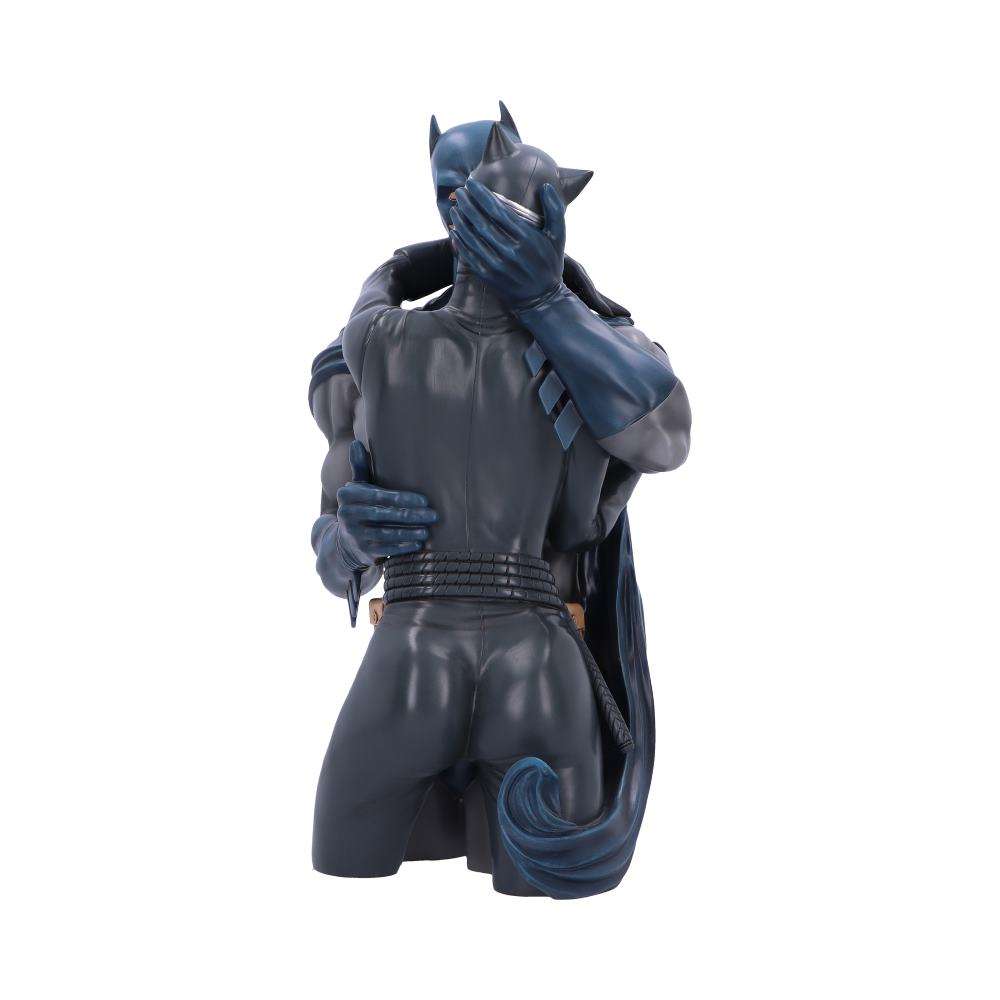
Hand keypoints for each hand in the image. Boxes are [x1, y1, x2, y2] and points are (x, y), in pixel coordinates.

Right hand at [334, 441, 437, 566]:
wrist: (345, 541)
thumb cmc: (360, 508)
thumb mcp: (357, 488)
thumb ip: (360, 467)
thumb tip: (356, 443)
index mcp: (348, 495)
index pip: (380, 496)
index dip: (403, 499)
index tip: (424, 500)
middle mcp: (347, 515)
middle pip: (385, 515)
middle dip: (412, 515)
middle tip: (433, 515)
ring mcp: (354, 535)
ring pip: (387, 533)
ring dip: (410, 532)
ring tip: (428, 530)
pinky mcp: (362, 552)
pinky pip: (386, 549)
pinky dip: (403, 547)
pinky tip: (417, 543)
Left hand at [450, 178, 565, 309]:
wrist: (542, 299)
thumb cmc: (550, 264)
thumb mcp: (558, 236)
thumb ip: (555, 210)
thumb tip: (545, 186)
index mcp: (526, 237)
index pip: (498, 210)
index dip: (482, 195)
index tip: (471, 184)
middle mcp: (510, 251)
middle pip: (482, 222)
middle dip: (468, 205)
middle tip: (459, 192)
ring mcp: (497, 265)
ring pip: (473, 238)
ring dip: (461, 222)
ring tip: (455, 209)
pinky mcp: (489, 277)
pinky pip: (470, 256)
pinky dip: (461, 243)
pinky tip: (455, 231)